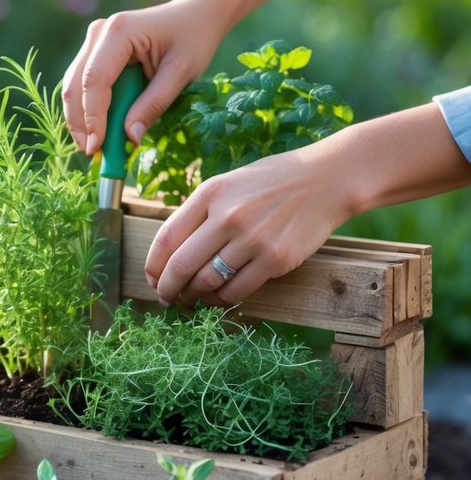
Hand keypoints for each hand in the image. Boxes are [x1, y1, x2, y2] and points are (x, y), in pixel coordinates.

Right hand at [61, 0, 227, 154]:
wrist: (195, 14)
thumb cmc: (193, 39)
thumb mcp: (182, 73)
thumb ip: (154, 104)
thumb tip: (131, 138)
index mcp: (119, 32)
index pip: (95, 80)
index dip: (92, 118)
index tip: (97, 149)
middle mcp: (99, 33)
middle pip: (76, 85)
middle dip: (81, 123)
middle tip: (93, 156)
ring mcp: (94, 41)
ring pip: (74, 86)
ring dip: (82, 120)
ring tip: (97, 148)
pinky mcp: (95, 52)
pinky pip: (83, 85)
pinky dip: (89, 110)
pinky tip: (99, 131)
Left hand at [145, 144, 352, 306]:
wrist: (325, 180)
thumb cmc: (271, 182)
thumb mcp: (228, 184)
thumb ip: (200, 213)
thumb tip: (170, 254)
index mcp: (210, 194)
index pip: (166, 239)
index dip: (153, 267)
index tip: (153, 279)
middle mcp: (228, 216)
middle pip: (181, 266)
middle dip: (168, 289)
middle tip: (167, 298)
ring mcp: (253, 240)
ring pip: (208, 282)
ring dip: (194, 296)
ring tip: (192, 298)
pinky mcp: (276, 260)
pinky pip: (238, 290)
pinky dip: (222, 299)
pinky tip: (219, 296)